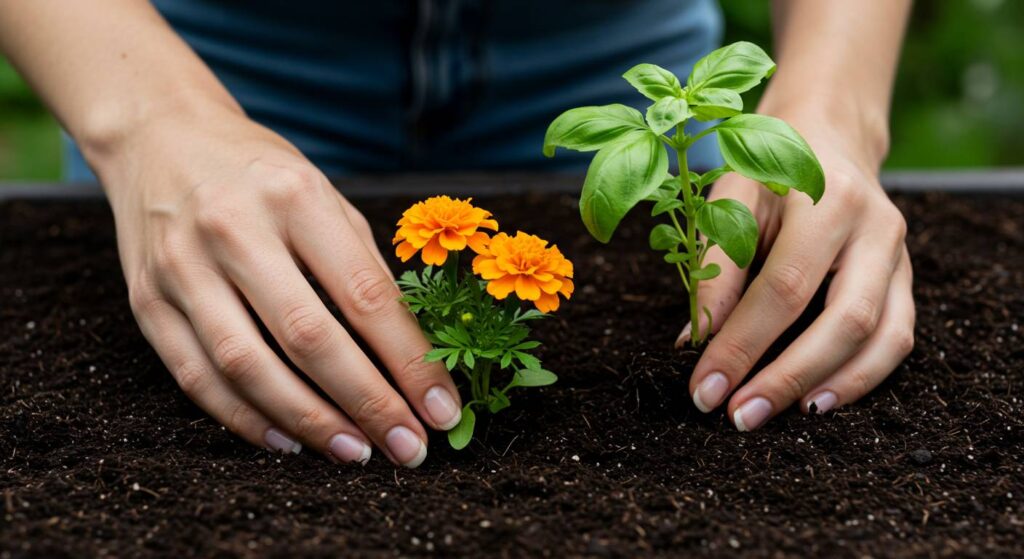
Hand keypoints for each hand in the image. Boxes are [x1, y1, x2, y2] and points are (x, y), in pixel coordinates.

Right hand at [98, 108, 461, 465]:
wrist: (159, 138)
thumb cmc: (261, 174)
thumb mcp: (325, 196)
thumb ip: (363, 268)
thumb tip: (412, 356)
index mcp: (295, 197)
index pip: (365, 295)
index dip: (409, 362)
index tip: (441, 411)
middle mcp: (234, 229)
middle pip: (308, 337)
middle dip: (368, 404)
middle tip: (409, 449)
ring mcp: (182, 267)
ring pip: (247, 366)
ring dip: (308, 421)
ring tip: (355, 453)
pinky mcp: (146, 300)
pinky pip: (195, 377)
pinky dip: (245, 419)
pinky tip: (289, 441)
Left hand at [680, 113, 914, 429]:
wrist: (827, 134)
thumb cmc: (768, 166)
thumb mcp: (730, 198)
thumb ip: (716, 267)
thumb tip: (695, 342)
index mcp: (828, 198)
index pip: (783, 289)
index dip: (742, 345)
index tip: (704, 389)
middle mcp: (876, 228)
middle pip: (842, 320)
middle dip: (785, 376)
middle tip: (738, 416)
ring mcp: (900, 255)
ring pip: (883, 336)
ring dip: (830, 387)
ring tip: (776, 414)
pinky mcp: (906, 278)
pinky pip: (898, 337)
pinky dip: (862, 377)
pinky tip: (818, 401)